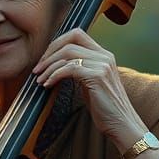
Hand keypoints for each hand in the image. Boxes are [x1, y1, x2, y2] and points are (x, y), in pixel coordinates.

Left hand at [31, 29, 146, 149]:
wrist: (121, 123)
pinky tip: (47, 85)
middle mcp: (104, 56)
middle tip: (37, 70)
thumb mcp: (91, 82)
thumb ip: (79, 69)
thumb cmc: (104, 107)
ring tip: (39, 80)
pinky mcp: (98, 76)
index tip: (45, 59)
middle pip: (70, 41)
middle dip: (49, 54)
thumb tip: (56, 65)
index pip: (77, 34)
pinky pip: (69, 68)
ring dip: (49, 67)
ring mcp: (102, 65)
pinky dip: (54, 76)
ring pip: (67, 54)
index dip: (57, 43)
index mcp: (103, 55)